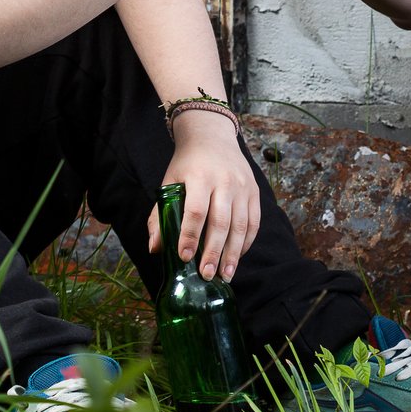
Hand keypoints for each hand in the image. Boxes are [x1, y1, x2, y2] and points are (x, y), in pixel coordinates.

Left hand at [146, 113, 261, 281]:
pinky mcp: (254, 192)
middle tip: (206, 275)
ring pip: (241, 225)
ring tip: (225, 275)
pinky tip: (237, 257)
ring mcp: (243, 186)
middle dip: (213, 252)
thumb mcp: (169, 182)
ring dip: (233, 254)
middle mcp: (225, 181)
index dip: (189, 236)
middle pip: (220, 222)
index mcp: (200, 177)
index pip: (196, 210)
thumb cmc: (187, 164)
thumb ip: (160, 215)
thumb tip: (156, 249)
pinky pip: (254, 222)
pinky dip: (246, 242)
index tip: (184, 258)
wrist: (212, 136)